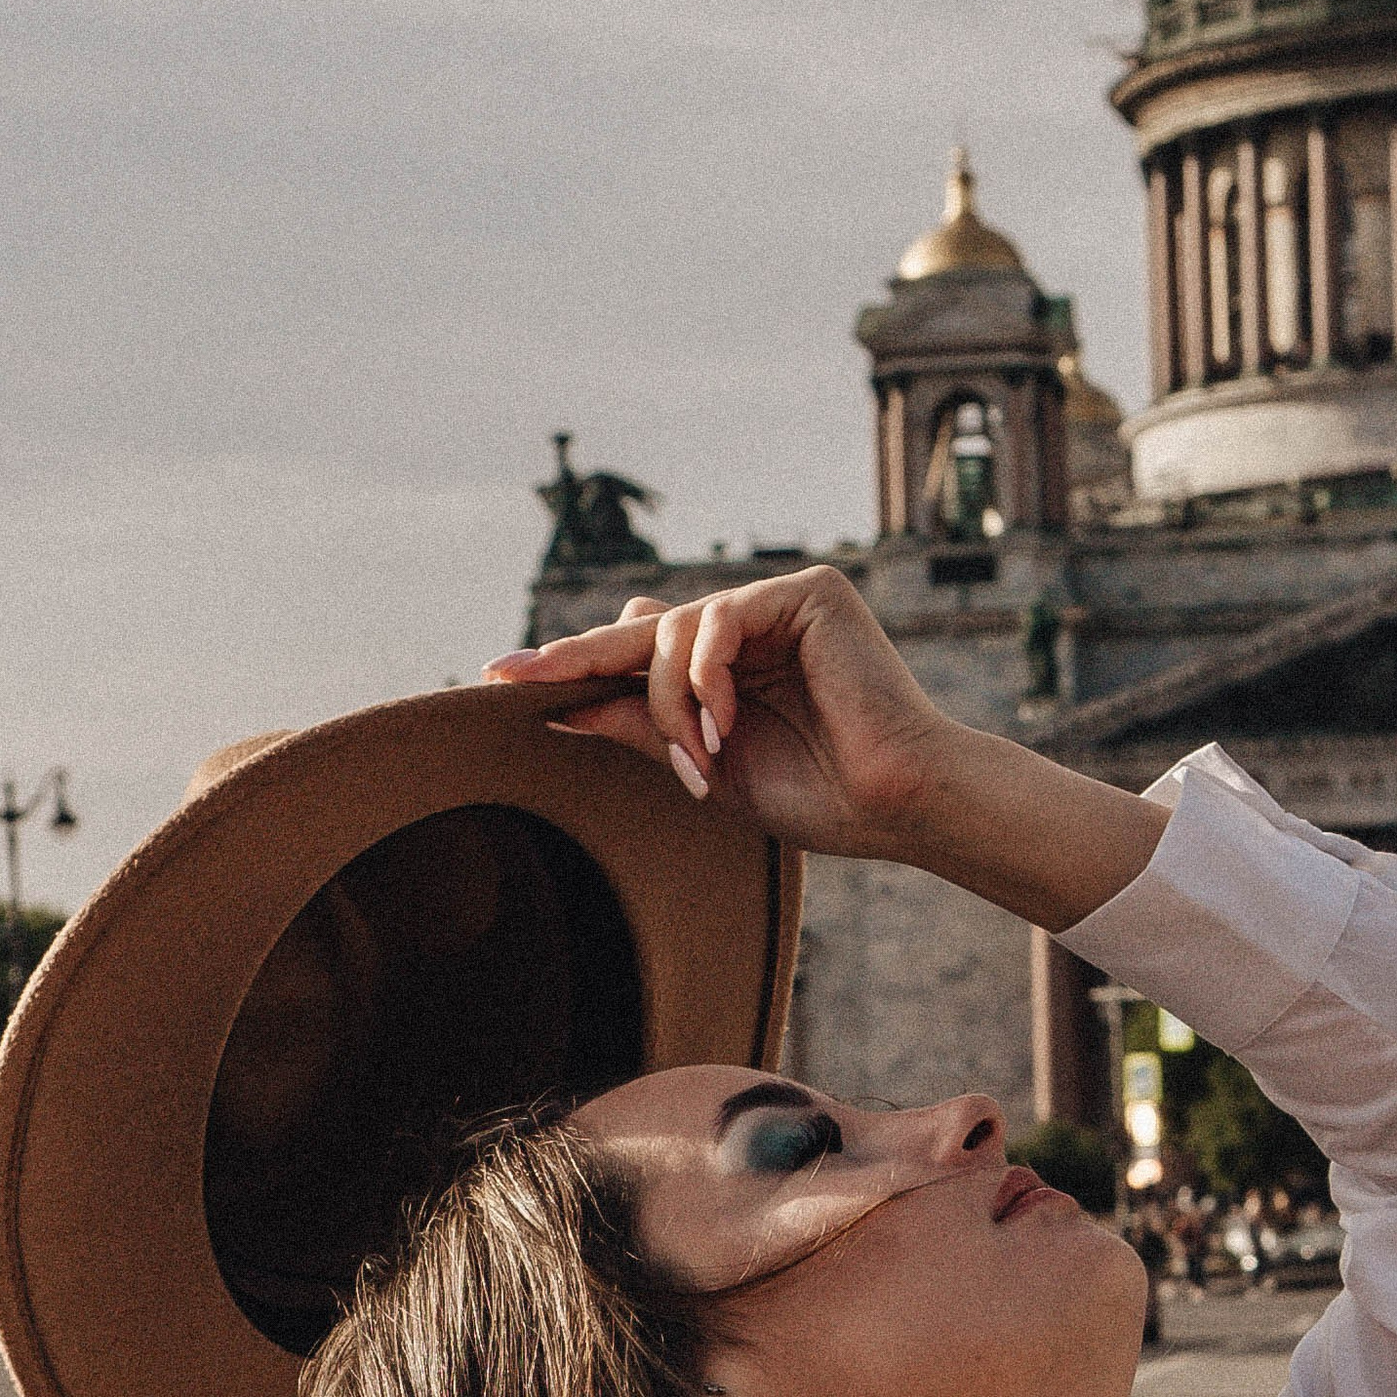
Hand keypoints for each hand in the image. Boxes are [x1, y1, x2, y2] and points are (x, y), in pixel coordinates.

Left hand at [485, 565, 948, 863]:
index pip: (642, 651)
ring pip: (674, 630)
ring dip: (671, 703)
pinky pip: (718, 619)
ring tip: (704, 759)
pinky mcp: (807, 592)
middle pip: (645, 631)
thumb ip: (638, 725)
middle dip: (582, 661)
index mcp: (734, 667)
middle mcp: (755, 626)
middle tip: (513, 676)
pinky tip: (725, 725)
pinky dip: (706, 677)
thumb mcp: (703, 763)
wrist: (894, 805)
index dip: (577, 665)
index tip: (503, 680)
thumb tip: (561, 703)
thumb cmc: (819, 795)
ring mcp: (780, 604)